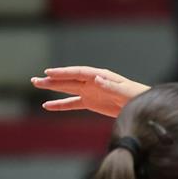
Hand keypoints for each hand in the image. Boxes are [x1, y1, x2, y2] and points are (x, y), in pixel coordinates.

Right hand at [31, 66, 150, 116]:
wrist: (142, 105)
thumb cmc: (136, 96)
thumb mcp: (125, 91)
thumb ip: (111, 86)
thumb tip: (97, 78)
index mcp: (101, 76)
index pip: (78, 72)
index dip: (64, 72)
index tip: (49, 73)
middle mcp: (92, 82)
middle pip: (69, 79)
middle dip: (53, 79)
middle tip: (35, 80)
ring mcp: (90, 92)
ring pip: (67, 89)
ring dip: (52, 88)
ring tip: (36, 85)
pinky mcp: (91, 103)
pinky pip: (72, 103)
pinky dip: (60, 104)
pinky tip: (47, 106)